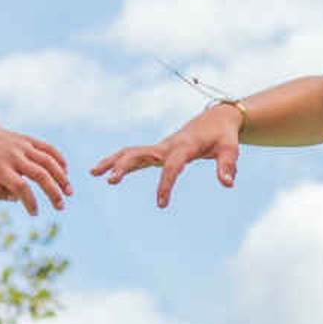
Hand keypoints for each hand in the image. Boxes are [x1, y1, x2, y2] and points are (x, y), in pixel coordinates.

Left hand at [0, 118, 74, 214]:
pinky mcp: (29, 140)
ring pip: (48, 161)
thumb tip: (18, 198)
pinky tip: (66, 173)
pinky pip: (49, 148)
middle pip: (40, 175)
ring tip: (69, 192)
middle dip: (53, 192)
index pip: (20, 187)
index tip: (34, 213)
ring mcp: (23, 146)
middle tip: (61, 206)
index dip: (30, 201)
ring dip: (62, 178)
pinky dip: (60, 160)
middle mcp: (13, 156)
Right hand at [90, 103, 240, 207]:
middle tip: (111, 180)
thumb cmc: (223, 136)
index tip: (161, 204)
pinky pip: (134, 155)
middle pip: (141, 153)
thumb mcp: (230, 148)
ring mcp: (159, 147)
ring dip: (113, 161)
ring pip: (131, 152)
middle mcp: (167, 146)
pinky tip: (104, 173)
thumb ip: (228, 165)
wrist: (215, 119)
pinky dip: (119, 162)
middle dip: (125, 166)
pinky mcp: (157, 151)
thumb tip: (227, 184)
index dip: (166, 184)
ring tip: (92, 173)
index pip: (172, 166)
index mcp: (184, 146)